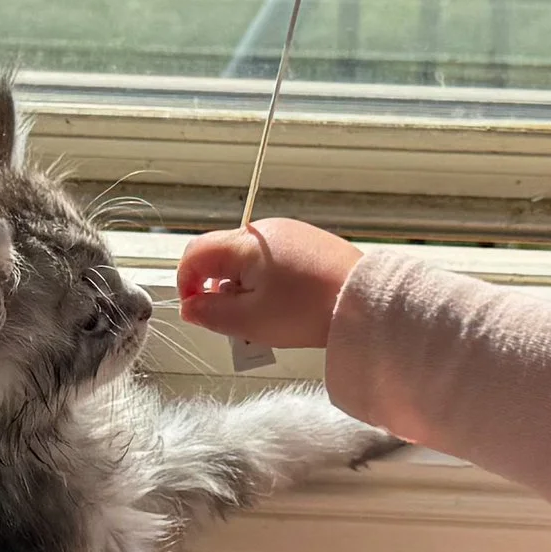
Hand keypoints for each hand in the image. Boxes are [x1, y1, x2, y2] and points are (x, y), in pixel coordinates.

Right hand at [177, 220, 361, 355]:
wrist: (364, 300)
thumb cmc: (309, 310)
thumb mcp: (250, 321)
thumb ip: (211, 313)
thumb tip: (189, 307)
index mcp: (244, 244)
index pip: (194, 254)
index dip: (185, 283)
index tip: (194, 310)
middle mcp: (263, 230)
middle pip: (220, 255)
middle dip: (216, 287)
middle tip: (233, 320)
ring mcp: (287, 233)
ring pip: (247, 259)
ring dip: (243, 286)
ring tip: (264, 316)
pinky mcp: (307, 241)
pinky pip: (272, 259)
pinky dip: (267, 281)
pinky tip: (285, 304)